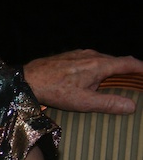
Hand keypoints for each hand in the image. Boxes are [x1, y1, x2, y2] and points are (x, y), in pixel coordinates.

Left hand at [23, 49, 142, 113]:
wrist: (27, 79)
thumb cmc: (55, 90)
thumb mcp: (84, 101)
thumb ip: (109, 103)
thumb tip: (132, 106)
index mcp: (99, 65)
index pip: (128, 64)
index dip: (142, 69)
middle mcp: (91, 55)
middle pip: (117, 61)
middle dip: (129, 70)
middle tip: (138, 80)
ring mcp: (79, 54)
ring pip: (103, 60)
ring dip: (114, 69)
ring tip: (120, 80)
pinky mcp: (69, 56)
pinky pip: (91, 60)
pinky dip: (100, 67)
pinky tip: (95, 77)